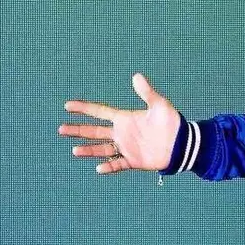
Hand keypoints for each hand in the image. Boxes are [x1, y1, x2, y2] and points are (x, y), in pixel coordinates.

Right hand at [59, 73, 180, 173]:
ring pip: (102, 148)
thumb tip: (136, 76)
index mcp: (125, 118)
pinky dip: (109, 167)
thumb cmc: (172, 122)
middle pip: (95, 131)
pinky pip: (118, 164)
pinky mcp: (134, 161)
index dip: (84, 108)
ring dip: (89, 149)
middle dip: (78, 130)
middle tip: (61, 129)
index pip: (100, 112)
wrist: (183, 143)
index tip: (67, 106)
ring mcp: (127, 147)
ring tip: (74, 150)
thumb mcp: (160, 105)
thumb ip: (147, 92)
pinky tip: (99, 168)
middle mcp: (122, 133)